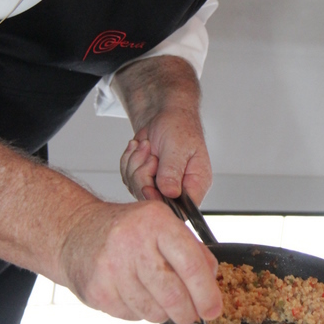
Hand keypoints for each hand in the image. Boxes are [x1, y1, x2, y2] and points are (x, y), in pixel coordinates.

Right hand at [60, 197, 221, 323]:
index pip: (190, 264)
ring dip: (162, 312)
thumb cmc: (127, 229)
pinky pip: (132, 316)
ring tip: (155, 295)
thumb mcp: (163, 225)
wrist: (77, 231)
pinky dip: (139, 311)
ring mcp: (112, 267)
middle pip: (173, 295)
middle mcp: (132, 242)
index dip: (207, 293)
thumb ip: (193, 250)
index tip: (213, 309)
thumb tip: (212, 281)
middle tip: (191, 314)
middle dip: (188, 312)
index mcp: (156, 222)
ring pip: (154, 312)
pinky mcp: (97, 290)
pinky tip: (132, 292)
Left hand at [116, 56, 211, 204]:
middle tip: (151, 157)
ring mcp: (159, 185)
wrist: (164, 114)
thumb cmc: (179, 126)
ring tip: (147, 147)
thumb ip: (172, 172)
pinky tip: (139, 148)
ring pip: (137, 189)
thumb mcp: (177, 147)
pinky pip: (128, 179)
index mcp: (196, 183)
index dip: (162, 203)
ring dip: (135, 165)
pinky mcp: (145, 179)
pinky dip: (129, 161)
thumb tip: (170, 194)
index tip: (150, 187)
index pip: (183, 210)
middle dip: (144, 177)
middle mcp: (179, 188)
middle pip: (154, 202)